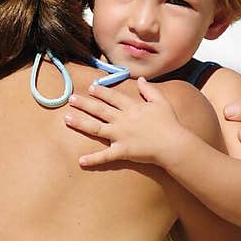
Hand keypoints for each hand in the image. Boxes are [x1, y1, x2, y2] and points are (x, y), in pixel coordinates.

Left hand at [65, 77, 182, 167]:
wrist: (173, 144)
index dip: (101, 91)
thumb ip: (149, 89)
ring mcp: (120, 135)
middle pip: (99, 109)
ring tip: (67, 119)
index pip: (113, 97)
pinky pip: (105, 156)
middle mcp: (123, 119)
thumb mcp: (161, 101)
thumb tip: (141, 79)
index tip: (91, 87)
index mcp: (132, 107)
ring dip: (80, 123)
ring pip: (96, 128)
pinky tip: (80, 161)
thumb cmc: (169, 123)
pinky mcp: (122, 151)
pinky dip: (93, 159)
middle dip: (84, 103)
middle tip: (71, 99)